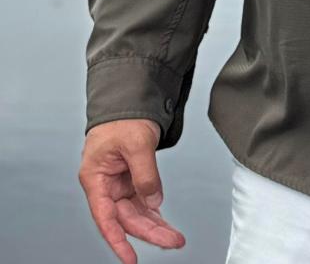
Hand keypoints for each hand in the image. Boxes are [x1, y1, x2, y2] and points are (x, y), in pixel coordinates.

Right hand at [78, 119, 184, 262]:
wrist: (129, 100)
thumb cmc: (123, 117)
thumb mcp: (137, 143)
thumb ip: (145, 174)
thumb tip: (154, 202)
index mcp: (95, 177)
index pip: (105, 217)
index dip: (117, 240)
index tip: (130, 258)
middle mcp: (105, 184)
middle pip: (125, 217)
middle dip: (149, 232)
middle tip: (173, 241)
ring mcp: (118, 182)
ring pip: (135, 212)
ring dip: (154, 225)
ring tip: (174, 236)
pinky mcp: (130, 178)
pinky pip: (141, 200)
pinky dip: (153, 211)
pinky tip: (164, 221)